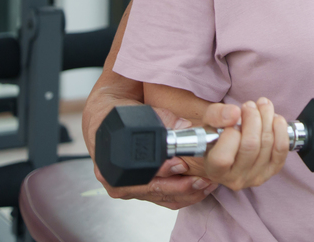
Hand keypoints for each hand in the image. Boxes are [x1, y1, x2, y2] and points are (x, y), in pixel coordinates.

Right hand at [89, 103, 237, 208]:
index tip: (182, 165)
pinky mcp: (142, 193)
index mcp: (114, 165)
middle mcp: (119, 183)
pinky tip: (199, 189)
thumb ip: (162, 119)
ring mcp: (130, 190)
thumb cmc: (119, 118)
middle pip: (155, 190)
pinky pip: (163, 200)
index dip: (164, 170)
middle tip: (203, 179)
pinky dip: (183, 196)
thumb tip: (183, 125)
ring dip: (187, 193)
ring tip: (208, 183)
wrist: (105, 122)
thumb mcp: (137, 114)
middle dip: (183, 187)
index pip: (142, 174)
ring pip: (162, 198)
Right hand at [203, 98, 289, 190]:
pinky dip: (281, 129)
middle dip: (253, 118)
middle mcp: (235, 179)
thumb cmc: (217, 135)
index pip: (223, 157)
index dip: (230, 134)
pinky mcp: (273, 170)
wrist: (230, 148)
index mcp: (214, 171)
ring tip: (262, 105)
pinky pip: (282, 148)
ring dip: (267, 118)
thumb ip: (216, 116)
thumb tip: (235, 113)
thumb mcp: (208, 123)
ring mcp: (256, 176)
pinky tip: (274, 118)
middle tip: (249, 105)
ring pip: (267, 143)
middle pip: (250, 146)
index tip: (232, 119)